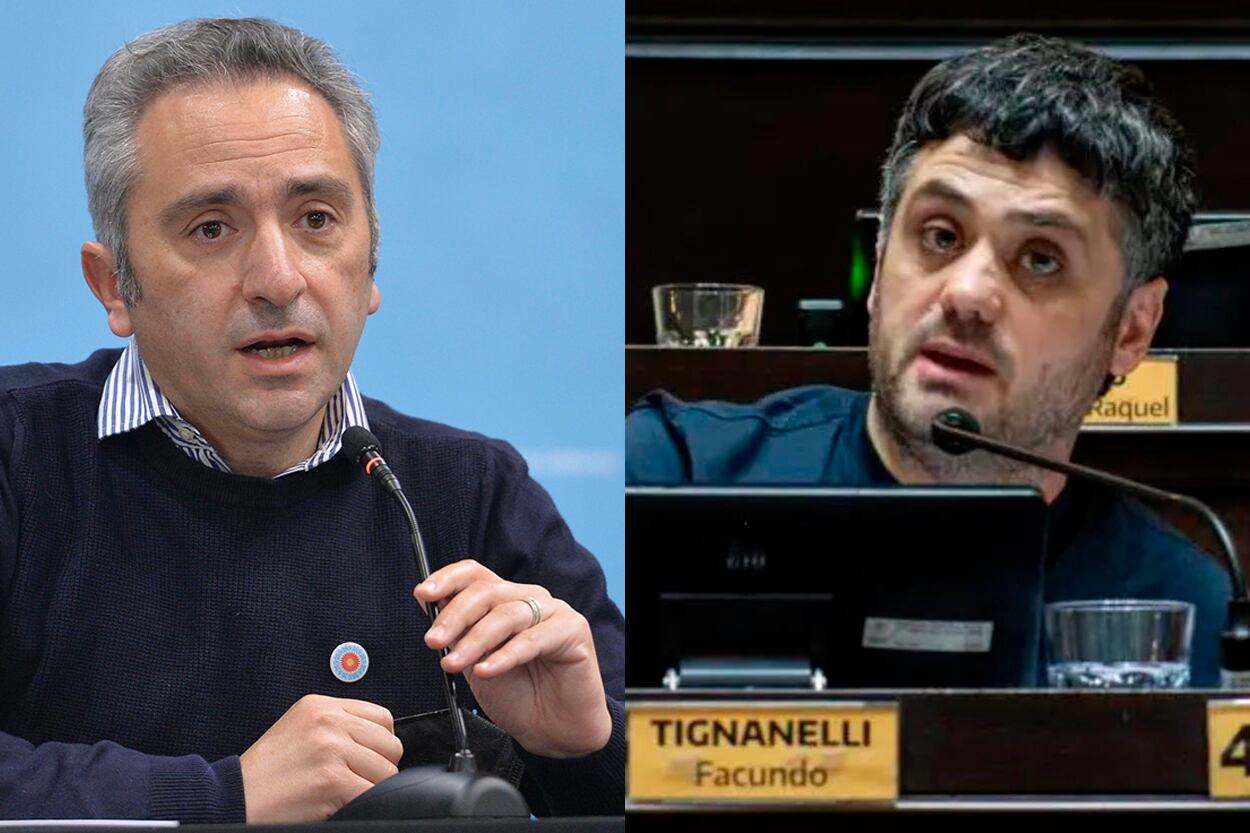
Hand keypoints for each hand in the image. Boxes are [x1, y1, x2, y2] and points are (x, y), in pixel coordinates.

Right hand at [239, 694, 402, 821]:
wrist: (232, 799)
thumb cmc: (266, 772)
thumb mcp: (300, 729)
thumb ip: (338, 726)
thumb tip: (382, 741)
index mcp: (321, 706)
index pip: (382, 718)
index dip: (378, 743)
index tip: (363, 759)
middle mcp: (328, 722)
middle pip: (390, 745)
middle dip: (378, 767)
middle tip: (351, 780)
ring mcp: (331, 750)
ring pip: (387, 772)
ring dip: (370, 789)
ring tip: (340, 793)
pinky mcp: (332, 781)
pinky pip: (373, 795)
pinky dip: (361, 805)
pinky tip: (336, 804)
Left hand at [415, 559, 611, 757]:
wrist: (553, 730)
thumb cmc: (518, 696)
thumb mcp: (475, 662)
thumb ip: (458, 634)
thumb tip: (428, 603)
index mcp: (504, 600)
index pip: (475, 574)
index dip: (448, 579)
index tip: (423, 595)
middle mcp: (529, 599)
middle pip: (487, 591)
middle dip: (454, 616)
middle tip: (433, 641)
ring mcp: (553, 611)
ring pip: (507, 614)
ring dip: (474, 640)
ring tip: (453, 664)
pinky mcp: (573, 630)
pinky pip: (533, 639)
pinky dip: (505, 655)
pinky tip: (486, 671)